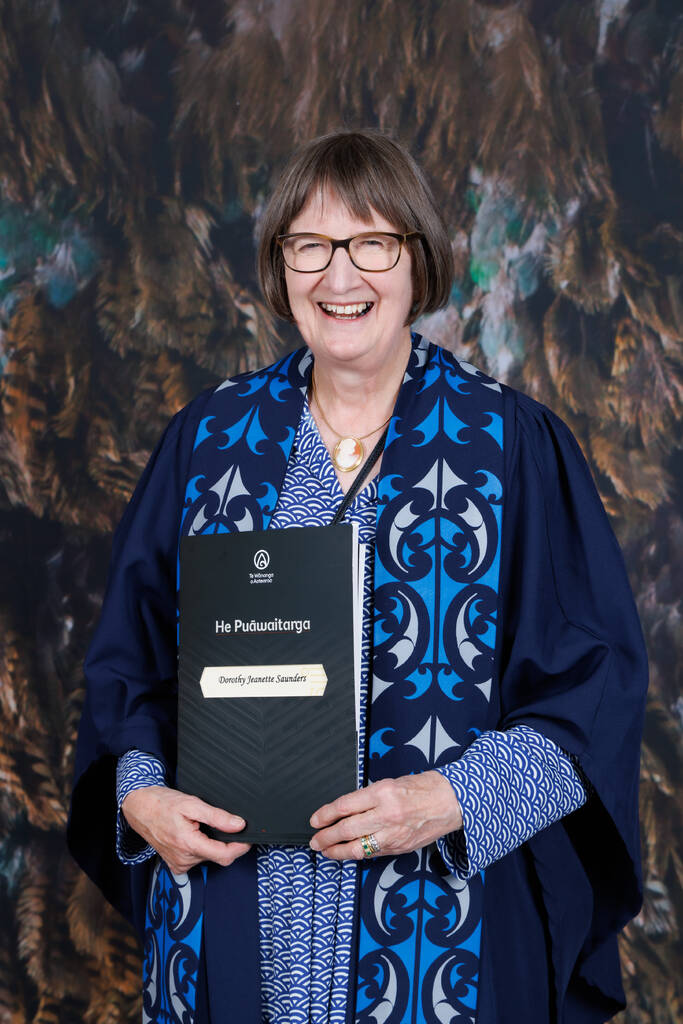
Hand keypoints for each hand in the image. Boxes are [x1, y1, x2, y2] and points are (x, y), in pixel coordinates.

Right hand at [121, 785, 250, 874]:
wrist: (140, 808)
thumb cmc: (163, 803)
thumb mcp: (192, 804)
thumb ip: (217, 817)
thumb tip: (238, 825)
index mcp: (188, 845)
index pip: (225, 855)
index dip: (240, 847)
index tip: (248, 838)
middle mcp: (183, 860)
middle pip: (218, 856)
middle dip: (224, 841)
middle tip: (218, 822)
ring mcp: (179, 864)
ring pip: (208, 857)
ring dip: (211, 843)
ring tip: (199, 826)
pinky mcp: (176, 865)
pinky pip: (197, 859)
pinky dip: (201, 848)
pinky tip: (192, 835)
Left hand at [308, 770, 461, 859]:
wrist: (451, 801)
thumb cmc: (423, 788)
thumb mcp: (391, 782)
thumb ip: (369, 797)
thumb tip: (346, 809)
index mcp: (383, 793)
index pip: (345, 806)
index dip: (325, 814)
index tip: (315, 820)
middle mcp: (387, 814)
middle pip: (347, 829)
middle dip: (326, 837)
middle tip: (314, 840)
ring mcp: (394, 834)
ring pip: (357, 848)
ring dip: (337, 851)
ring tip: (326, 851)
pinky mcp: (400, 847)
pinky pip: (373, 853)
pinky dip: (358, 854)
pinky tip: (349, 853)